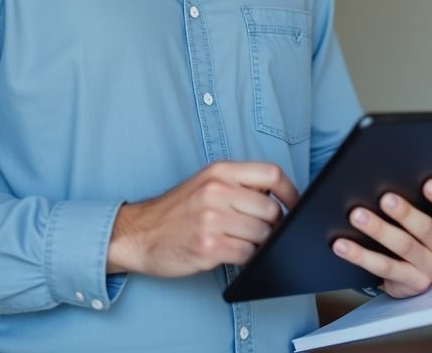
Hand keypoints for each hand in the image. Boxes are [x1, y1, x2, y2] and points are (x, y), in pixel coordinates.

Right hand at [106, 161, 298, 276]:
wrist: (137, 234)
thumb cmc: (176, 212)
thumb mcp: (205, 184)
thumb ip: (239, 186)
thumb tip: (281, 200)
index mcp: (219, 172)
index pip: (272, 174)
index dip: (291, 193)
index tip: (294, 207)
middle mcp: (216, 191)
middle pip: (271, 209)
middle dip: (274, 226)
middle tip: (264, 232)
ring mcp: (211, 219)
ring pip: (262, 234)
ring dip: (259, 244)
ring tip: (243, 243)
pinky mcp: (207, 247)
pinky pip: (247, 255)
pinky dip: (247, 258)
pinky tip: (233, 254)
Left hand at [331, 178, 431, 297]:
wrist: (418, 274)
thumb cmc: (420, 237)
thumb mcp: (427, 219)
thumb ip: (417, 202)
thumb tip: (384, 179)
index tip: (428, 183)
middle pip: (426, 228)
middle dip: (404, 213)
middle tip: (384, 198)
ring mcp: (430, 268)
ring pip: (403, 246)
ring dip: (379, 229)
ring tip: (357, 216)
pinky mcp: (412, 283)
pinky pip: (383, 267)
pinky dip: (360, 255)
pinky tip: (342, 245)